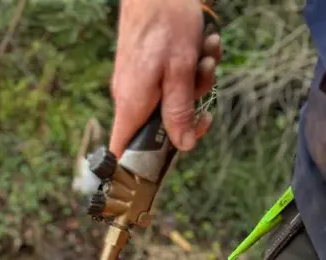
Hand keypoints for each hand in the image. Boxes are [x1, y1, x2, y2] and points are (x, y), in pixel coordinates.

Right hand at [110, 0, 222, 156]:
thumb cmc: (165, 21)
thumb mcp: (180, 70)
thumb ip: (180, 112)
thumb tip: (183, 146)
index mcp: (132, 106)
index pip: (122, 153)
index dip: (137, 169)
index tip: (158, 171)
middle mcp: (130, 99)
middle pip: (160, 127)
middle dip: (190, 108)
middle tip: (203, 86)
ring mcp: (138, 83)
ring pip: (173, 100)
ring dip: (198, 80)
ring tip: (203, 55)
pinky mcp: (147, 68)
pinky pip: (173, 80)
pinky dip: (192, 65)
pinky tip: (200, 45)